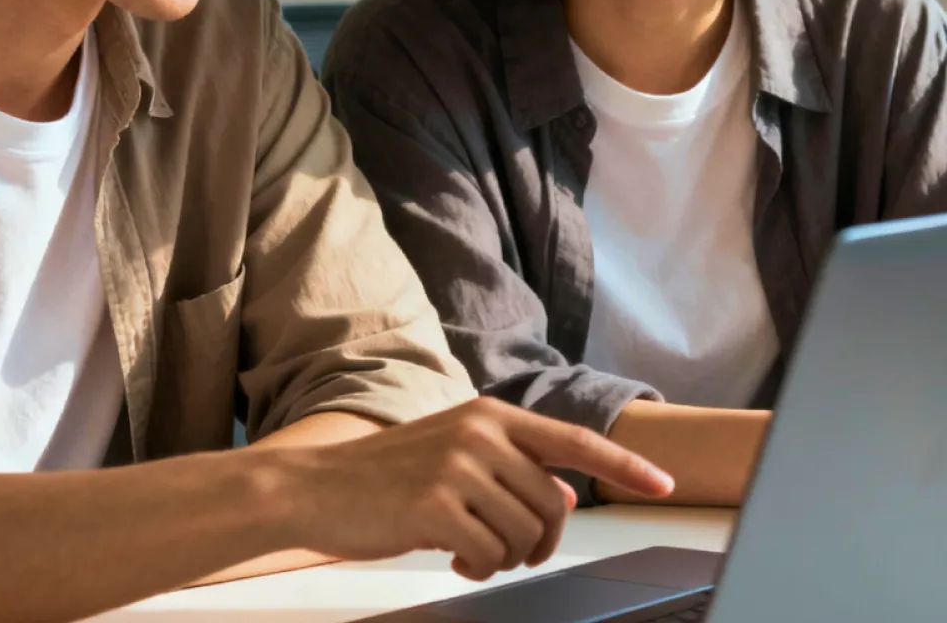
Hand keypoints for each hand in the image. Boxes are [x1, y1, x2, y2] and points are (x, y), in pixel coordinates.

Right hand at [267, 397, 673, 580]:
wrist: (317, 487)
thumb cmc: (388, 474)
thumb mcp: (455, 456)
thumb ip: (512, 468)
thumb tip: (567, 496)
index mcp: (489, 414)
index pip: (572, 440)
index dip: (623, 463)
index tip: (664, 484)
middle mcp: (479, 432)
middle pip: (553, 505)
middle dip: (540, 542)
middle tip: (506, 551)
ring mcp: (458, 467)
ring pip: (525, 535)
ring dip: (506, 557)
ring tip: (470, 549)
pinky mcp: (436, 506)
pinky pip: (490, 556)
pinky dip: (479, 567)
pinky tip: (452, 556)